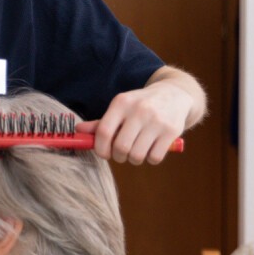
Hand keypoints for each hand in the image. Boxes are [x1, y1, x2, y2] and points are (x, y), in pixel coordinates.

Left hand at [75, 81, 191, 164]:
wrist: (175, 94)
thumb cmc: (141, 105)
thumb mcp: (121, 107)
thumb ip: (100, 122)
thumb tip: (78, 131)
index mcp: (122, 102)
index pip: (104, 132)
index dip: (100, 149)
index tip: (104, 153)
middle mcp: (139, 110)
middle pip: (121, 147)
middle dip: (118, 156)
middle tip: (122, 153)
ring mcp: (157, 121)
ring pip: (137, 155)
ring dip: (134, 159)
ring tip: (137, 151)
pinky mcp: (172, 131)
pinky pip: (154, 158)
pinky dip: (150, 159)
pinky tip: (151, 149)